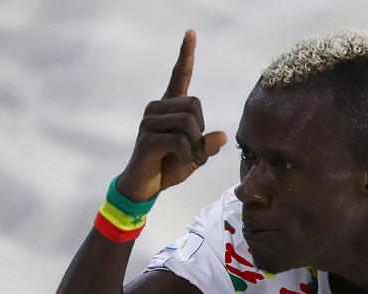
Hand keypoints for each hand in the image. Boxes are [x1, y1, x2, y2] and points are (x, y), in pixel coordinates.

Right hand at [118, 29, 227, 201]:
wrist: (145, 186)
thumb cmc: (170, 166)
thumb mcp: (196, 156)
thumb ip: (208, 145)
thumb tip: (222, 136)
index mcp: (170, 107)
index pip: (179, 76)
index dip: (186, 55)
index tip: (190, 33)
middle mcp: (157, 108)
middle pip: (194, 104)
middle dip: (201, 129)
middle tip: (194, 148)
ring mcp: (149, 122)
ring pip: (188, 123)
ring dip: (195, 145)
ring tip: (186, 156)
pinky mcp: (147, 139)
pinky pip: (179, 141)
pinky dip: (188, 155)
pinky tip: (182, 161)